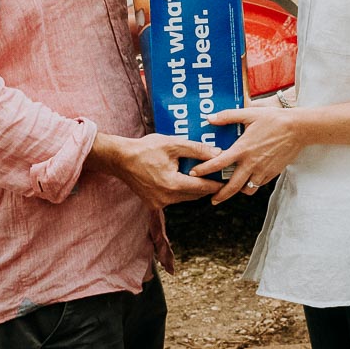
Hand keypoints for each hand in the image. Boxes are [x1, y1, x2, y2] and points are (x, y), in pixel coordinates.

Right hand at [87, 133, 221, 209]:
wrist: (120, 159)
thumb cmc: (146, 149)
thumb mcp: (173, 144)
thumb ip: (196, 149)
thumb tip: (218, 153)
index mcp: (173, 185)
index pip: (202, 187)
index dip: (216, 183)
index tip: (229, 180)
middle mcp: (167, 199)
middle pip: (195, 195)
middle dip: (207, 186)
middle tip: (219, 177)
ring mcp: (159, 203)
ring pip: (185, 198)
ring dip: (194, 189)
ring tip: (204, 177)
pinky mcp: (153, 204)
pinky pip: (174, 199)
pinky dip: (181, 191)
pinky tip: (184, 179)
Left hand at [189, 107, 306, 204]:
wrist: (298, 128)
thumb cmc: (273, 119)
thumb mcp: (249, 114)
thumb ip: (228, 116)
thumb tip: (209, 118)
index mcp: (242, 149)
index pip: (218, 163)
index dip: (204, 170)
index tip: (194, 173)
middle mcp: (251, 163)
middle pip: (232, 186)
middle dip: (220, 195)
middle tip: (212, 199)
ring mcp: (262, 170)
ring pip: (247, 189)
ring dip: (238, 191)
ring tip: (232, 190)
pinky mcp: (272, 173)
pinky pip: (259, 185)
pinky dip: (251, 185)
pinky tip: (248, 180)